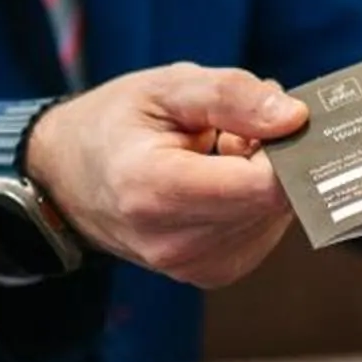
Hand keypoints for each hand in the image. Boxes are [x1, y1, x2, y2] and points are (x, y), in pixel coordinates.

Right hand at [24, 64, 309, 289]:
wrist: (67, 178)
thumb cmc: (114, 125)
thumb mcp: (165, 87)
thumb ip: (232, 95)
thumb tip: (295, 118)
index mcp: (154, 190)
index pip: (262, 184)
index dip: (283, 146)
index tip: (266, 118)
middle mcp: (173, 242)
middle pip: (274, 201)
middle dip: (273, 159)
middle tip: (232, 134)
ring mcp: (192, 266)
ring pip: (275, 217)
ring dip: (262, 181)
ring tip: (217, 157)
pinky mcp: (210, 274)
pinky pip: (263, 232)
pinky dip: (254, 202)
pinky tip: (219, 183)